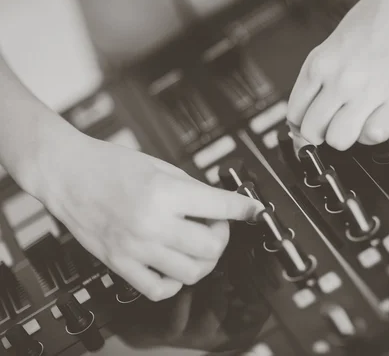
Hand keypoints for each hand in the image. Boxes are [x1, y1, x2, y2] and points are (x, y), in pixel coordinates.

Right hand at [27, 131, 262, 301]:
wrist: (67, 173)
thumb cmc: (110, 165)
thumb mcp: (160, 166)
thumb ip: (192, 189)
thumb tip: (219, 206)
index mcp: (165, 192)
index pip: (220, 206)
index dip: (245, 209)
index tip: (254, 210)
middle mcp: (152, 222)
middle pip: (211, 248)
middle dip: (222, 237)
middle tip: (216, 226)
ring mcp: (135, 247)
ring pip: (191, 272)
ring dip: (204, 261)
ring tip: (196, 245)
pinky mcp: (119, 263)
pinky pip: (158, 289)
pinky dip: (175, 282)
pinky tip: (174, 265)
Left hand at [286, 0, 388, 149]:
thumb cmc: (370, 25)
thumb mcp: (328, 49)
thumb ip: (316, 83)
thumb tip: (304, 119)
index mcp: (318, 66)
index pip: (294, 115)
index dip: (301, 127)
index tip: (307, 130)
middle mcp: (339, 80)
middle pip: (312, 132)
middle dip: (320, 134)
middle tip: (332, 125)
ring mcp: (366, 91)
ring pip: (339, 139)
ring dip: (345, 136)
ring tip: (354, 122)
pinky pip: (373, 136)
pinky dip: (372, 134)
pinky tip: (374, 119)